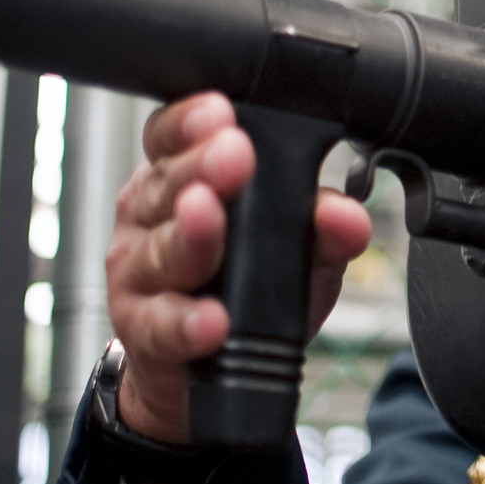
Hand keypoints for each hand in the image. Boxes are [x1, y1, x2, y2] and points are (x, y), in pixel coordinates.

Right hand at [105, 92, 371, 445]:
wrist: (203, 370)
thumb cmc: (245, 291)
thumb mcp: (298, 250)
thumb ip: (324, 227)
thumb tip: (347, 216)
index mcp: (180, 176)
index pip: (174, 135)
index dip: (191, 122)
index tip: (222, 113)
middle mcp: (149, 214)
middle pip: (168, 184)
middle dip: (201, 168)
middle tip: (233, 156)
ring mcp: (137, 270)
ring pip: (161, 250)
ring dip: (189, 237)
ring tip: (209, 219)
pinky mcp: (138, 327)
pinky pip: (161, 323)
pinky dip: (187, 322)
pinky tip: (212, 320)